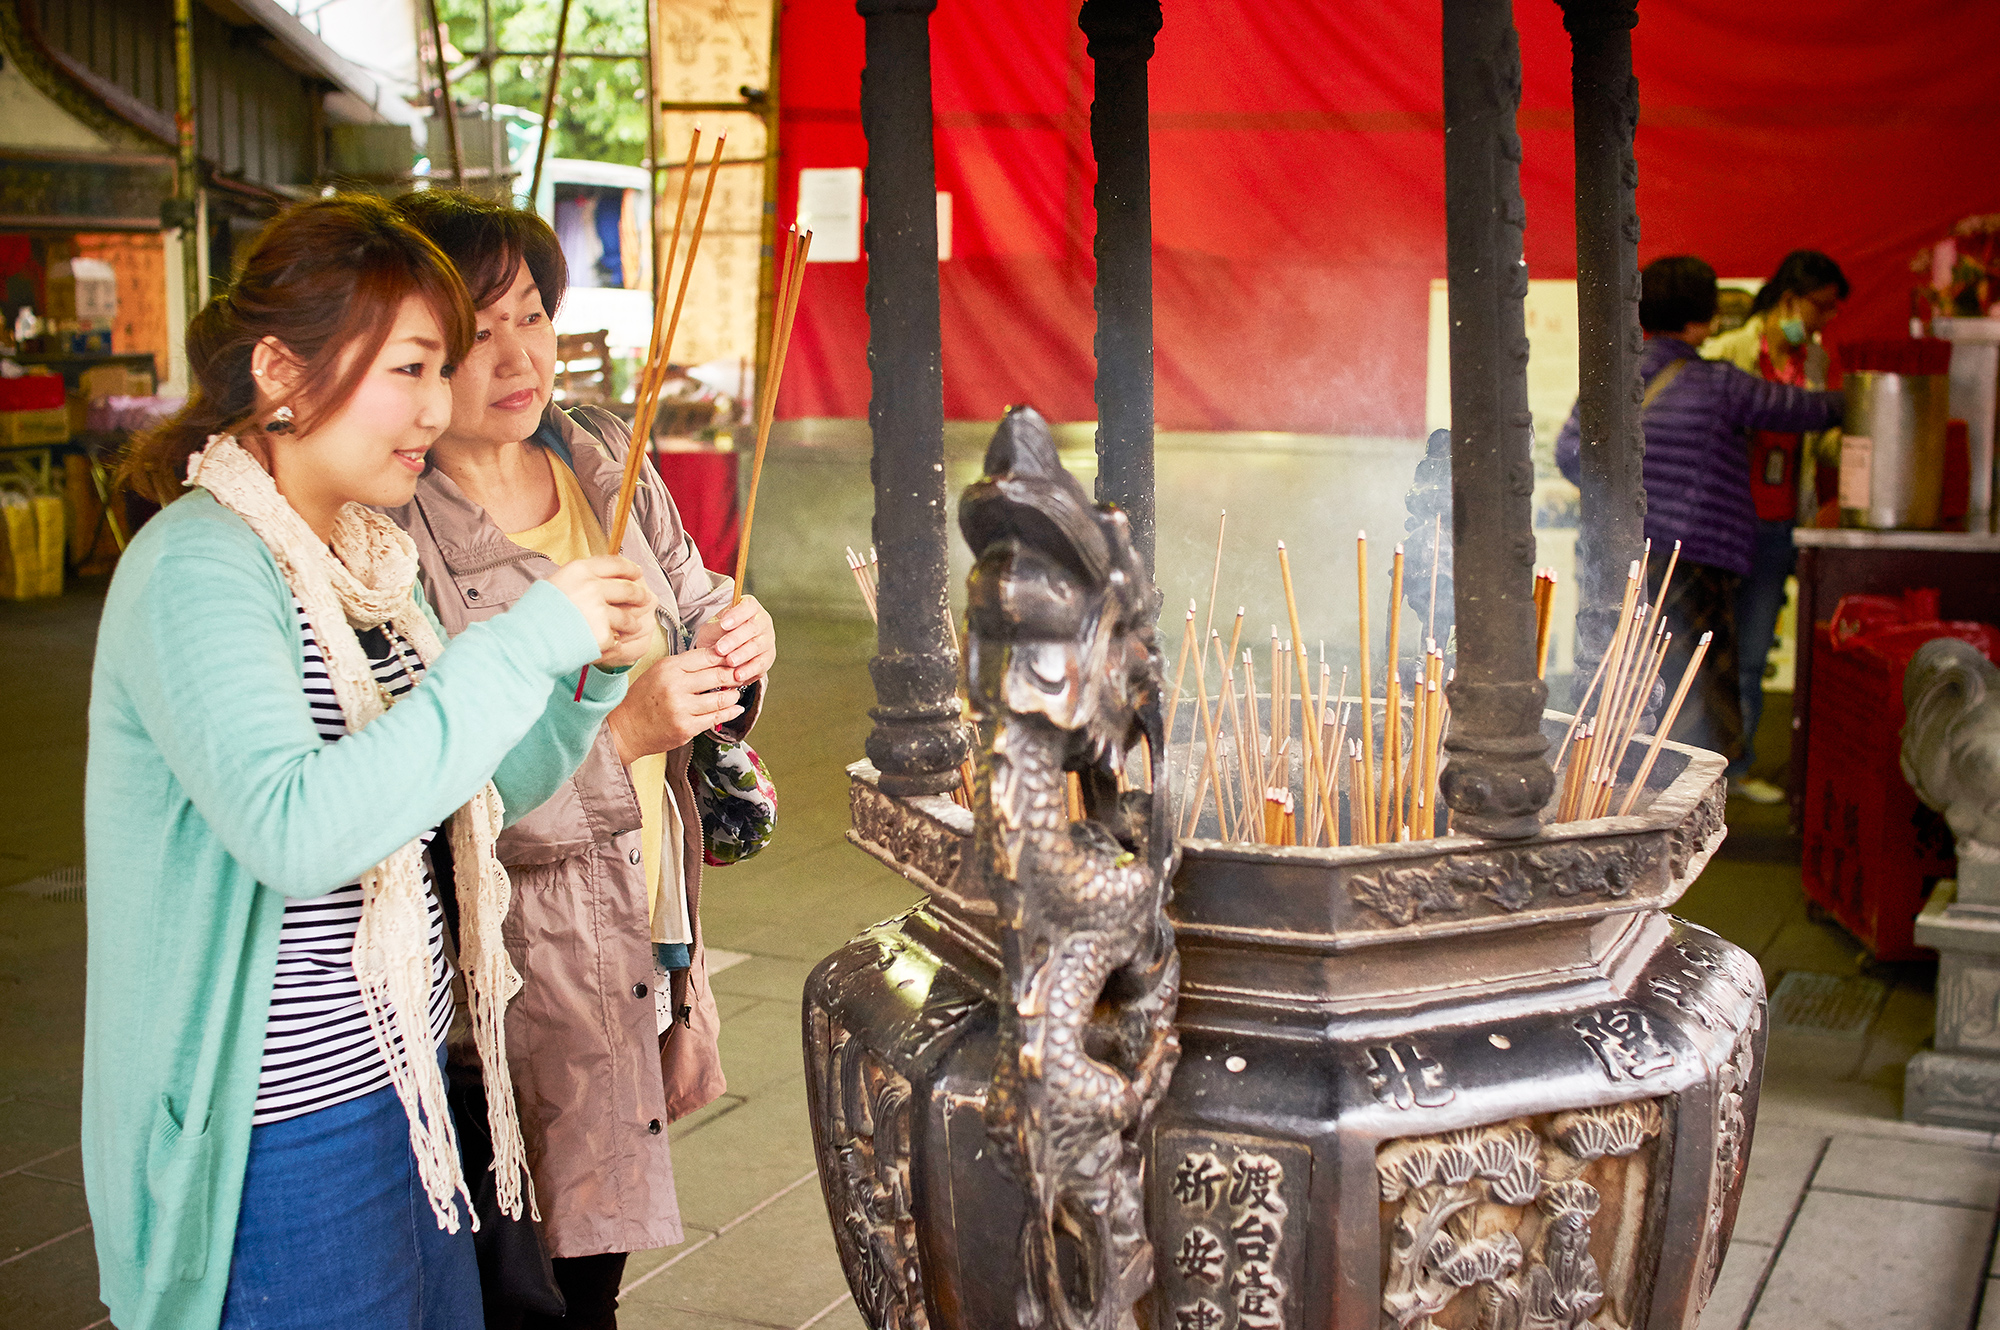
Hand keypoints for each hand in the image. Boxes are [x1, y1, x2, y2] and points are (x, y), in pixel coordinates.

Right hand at [546, 555, 656, 666]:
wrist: (527, 642)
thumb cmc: (536, 615)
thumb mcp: (556, 584)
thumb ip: (581, 579)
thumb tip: (607, 577)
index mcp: (579, 570)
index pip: (615, 563)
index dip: (630, 569)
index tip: (638, 573)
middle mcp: (592, 587)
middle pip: (629, 588)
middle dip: (640, 595)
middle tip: (646, 600)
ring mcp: (599, 611)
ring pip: (629, 616)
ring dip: (632, 623)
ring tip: (631, 627)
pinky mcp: (603, 634)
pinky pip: (619, 637)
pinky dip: (617, 642)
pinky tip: (609, 644)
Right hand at [605, 648, 745, 762]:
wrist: (626, 728)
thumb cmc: (644, 698)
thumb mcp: (659, 672)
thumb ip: (686, 665)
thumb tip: (718, 657)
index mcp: (669, 668)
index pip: (706, 656)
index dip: (725, 657)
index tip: (735, 658)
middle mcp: (675, 686)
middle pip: (717, 675)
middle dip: (734, 674)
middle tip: (742, 675)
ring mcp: (681, 708)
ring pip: (721, 698)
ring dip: (733, 695)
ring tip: (736, 693)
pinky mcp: (686, 728)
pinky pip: (716, 718)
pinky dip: (730, 712)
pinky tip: (736, 708)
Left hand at [697, 594, 775, 684]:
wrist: (722, 652)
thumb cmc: (718, 634)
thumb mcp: (712, 628)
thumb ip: (718, 627)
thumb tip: (723, 626)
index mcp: (750, 607)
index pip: (748, 606)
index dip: (737, 615)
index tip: (724, 624)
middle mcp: (762, 621)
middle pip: (753, 627)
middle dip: (735, 639)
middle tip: (720, 649)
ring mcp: (768, 639)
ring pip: (757, 646)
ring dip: (742, 654)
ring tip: (729, 662)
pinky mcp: (768, 657)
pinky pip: (761, 664)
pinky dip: (749, 670)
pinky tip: (738, 675)